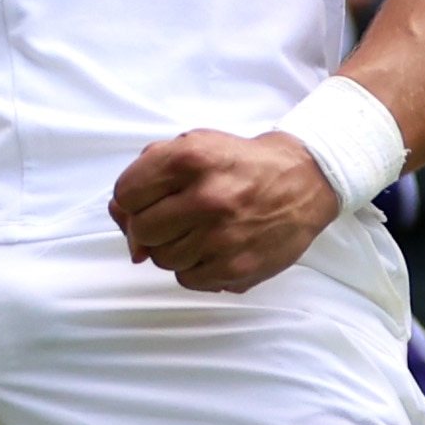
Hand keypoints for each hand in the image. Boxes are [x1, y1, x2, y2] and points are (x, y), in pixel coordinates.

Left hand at [110, 126, 347, 295]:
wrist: (304, 181)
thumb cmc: (240, 164)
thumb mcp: (194, 145)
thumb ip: (147, 171)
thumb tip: (119, 216)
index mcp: (191, 159)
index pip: (126, 193)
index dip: (132, 199)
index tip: (150, 199)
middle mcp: (207, 197)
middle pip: (141, 231)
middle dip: (151, 225)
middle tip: (175, 217)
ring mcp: (222, 237)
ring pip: (162, 259)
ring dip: (172, 248)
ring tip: (198, 230)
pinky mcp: (236, 268)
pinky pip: (188, 279)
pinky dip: (194, 267)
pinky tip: (213, 247)